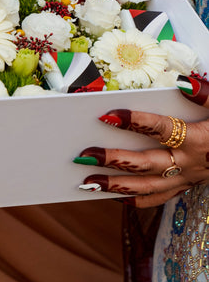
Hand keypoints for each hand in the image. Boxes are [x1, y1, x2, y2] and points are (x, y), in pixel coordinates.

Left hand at [74, 77, 208, 207]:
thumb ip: (206, 94)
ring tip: (86, 182)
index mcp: (198, 139)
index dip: (136, 122)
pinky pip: (157, 199)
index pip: (161, 129)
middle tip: (84, 155)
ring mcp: (185, 179)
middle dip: (113, 160)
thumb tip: (182, 82)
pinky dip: (134, 200)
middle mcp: (188, 163)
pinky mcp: (185, 187)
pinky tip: (112, 196)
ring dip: (114, 186)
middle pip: (145, 164)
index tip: (108, 114)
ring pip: (146, 188)